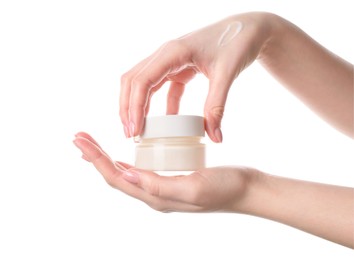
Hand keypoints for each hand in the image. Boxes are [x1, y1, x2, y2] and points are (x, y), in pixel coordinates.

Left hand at [73, 132, 258, 212]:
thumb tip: (126, 175)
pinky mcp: (172, 179)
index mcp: (156, 197)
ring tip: (94, 144)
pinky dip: (128, 158)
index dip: (97, 160)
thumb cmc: (226, 188)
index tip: (81, 141)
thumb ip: (159, 186)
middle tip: (79, 138)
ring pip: (127, 172)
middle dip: (95, 156)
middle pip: (116, 175)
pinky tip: (128, 150)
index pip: (117, 178)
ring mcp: (163, 187)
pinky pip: (143, 169)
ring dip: (108, 157)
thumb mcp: (194, 188)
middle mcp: (155, 194)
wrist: (247, 189)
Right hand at [120, 12, 272, 141]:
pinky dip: (162, 105)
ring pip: (143, 83)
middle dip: (127, 107)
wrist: (249, 28)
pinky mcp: (180, 67)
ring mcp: (171, 61)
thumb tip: (214, 137)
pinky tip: (167, 122)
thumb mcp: (226, 74)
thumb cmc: (237, 41)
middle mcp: (166, 54)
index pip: (142, 81)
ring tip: (139, 129)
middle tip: (131, 133)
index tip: (135, 130)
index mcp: (172, 52)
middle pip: (134, 81)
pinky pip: (164, 88)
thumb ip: (216, 106)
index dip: (133, 106)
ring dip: (138, 105)